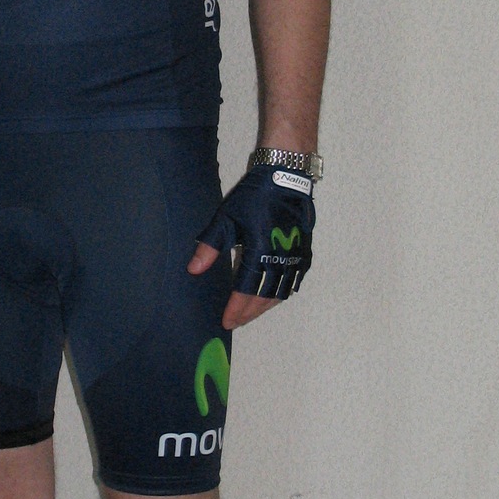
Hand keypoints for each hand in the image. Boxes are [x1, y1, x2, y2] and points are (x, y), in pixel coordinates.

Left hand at [188, 163, 314, 328]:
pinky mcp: (305, 251)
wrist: (286, 177)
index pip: (246, 289)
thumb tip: (194, 270)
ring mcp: (296, 256)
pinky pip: (296, 280)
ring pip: (282, 292)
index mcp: (259, 251)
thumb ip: (210, 246)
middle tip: (236, 321)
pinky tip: (274, 296)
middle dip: (249, 312)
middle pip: (264, 296)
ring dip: (265, 306)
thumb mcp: (226, 218)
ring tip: (251, 313)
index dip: (236, 308)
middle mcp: (280, 258)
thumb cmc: (254, 196)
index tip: (227, 321)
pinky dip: (284, 293)